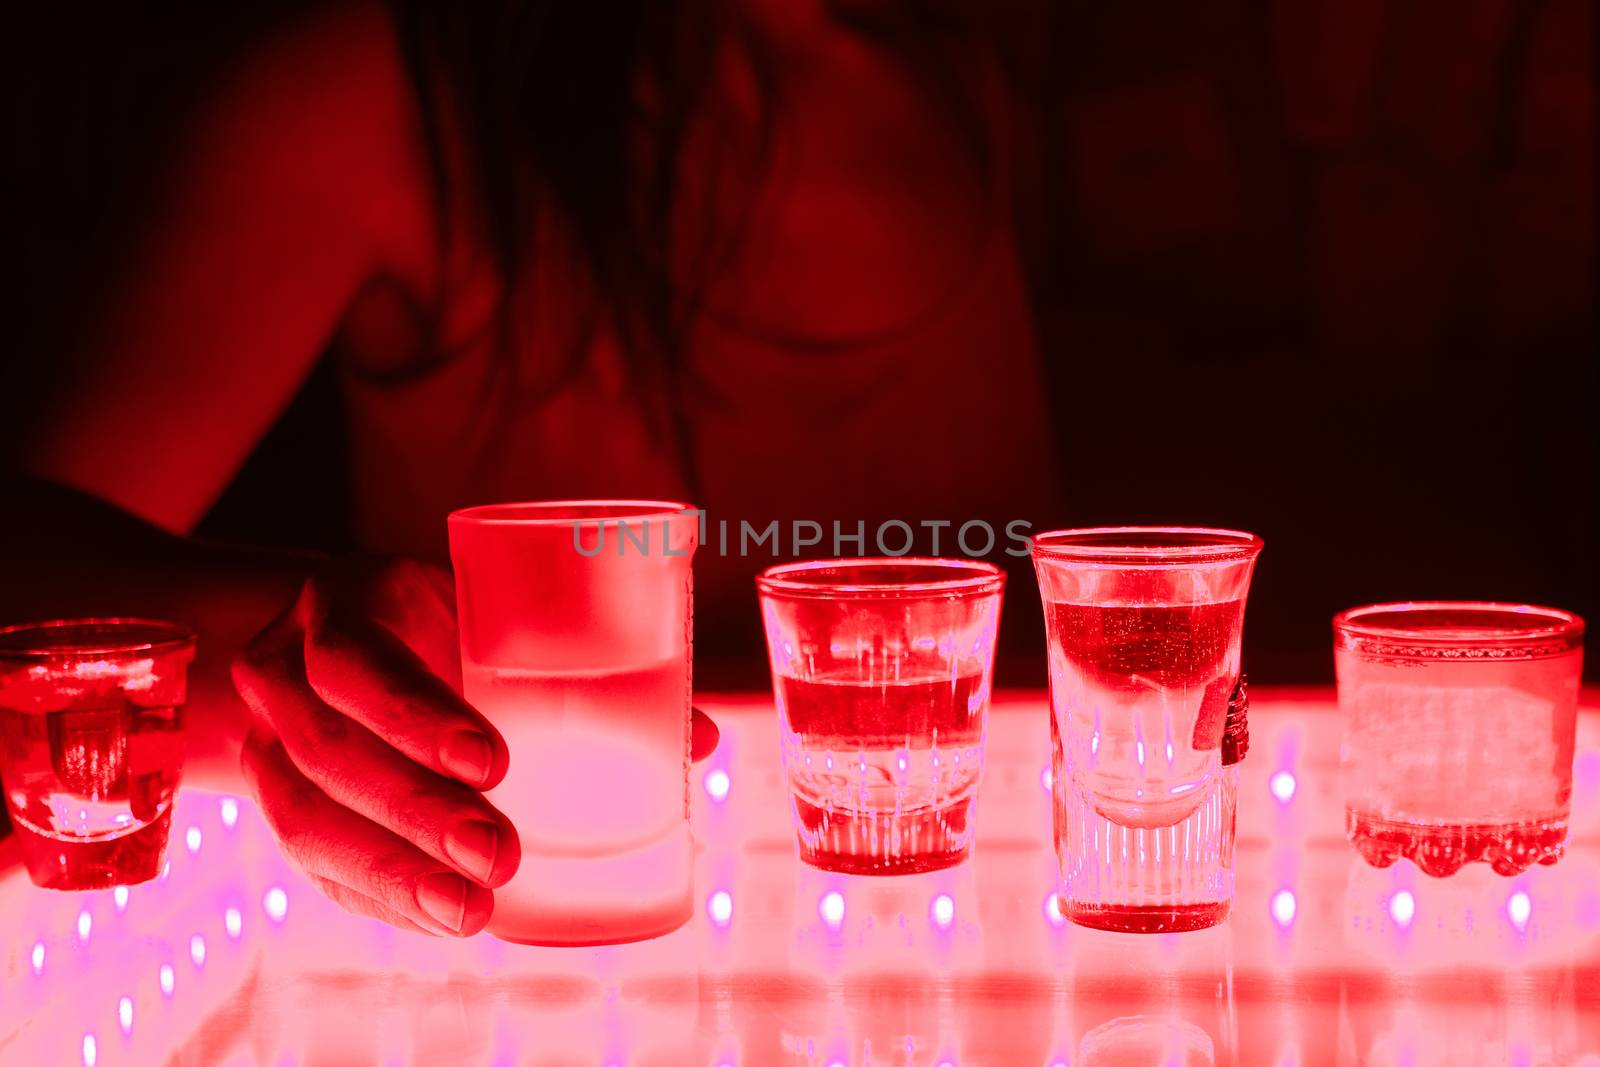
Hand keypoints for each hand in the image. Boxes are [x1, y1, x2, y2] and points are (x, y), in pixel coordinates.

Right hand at [232, 557, 720, 935]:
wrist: (320, 638)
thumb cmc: (436, 621)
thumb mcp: (484, 612)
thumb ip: (581, 661)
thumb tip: (703, 737)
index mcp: (342, 611)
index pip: (356, 662)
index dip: (415, 715)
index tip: (492, 762)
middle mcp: (285, 677)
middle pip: (333, 752)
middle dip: (416, 810)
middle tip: (499, 852)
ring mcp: (268, 748)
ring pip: (309, 820)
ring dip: (395, 873)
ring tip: (473, 910)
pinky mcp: (276, 806)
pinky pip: (314, 865)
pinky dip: (382, 899)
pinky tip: (444, 921)